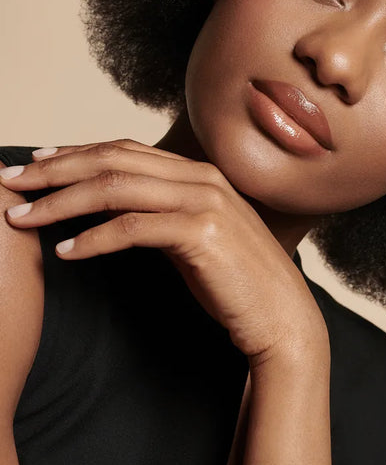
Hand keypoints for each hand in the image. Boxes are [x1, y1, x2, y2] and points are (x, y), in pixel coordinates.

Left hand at [0, 140, 326, 363]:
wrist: (280, 314)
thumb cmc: (235, 281)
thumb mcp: (194, 236)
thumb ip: (161, 213)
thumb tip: (113, 208)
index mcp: (198, 173)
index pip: (124, 150)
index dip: (74, 153)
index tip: (34, 163)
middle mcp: (201, 177)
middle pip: (112, 161)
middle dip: (54, 170)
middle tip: (11, 183)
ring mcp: (205, 201)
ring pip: (116, 188)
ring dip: (61, 202)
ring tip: (23, 218)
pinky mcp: (203, 233)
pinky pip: (132, 228)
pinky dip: (92, 238)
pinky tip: (65, 251)